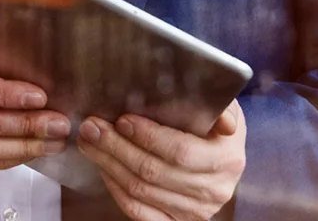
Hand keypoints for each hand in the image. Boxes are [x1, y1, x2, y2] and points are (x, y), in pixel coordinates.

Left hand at [76, 101, 246, 220]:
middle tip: (93, 127)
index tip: (122, 119)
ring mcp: (193, 211)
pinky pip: (138, 211)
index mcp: (226, 160)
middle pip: (153, 172)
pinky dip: (115, 188)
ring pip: (141, 191)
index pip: (181, 151)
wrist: (222, 159)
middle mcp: (213, 190)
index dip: (148, 136)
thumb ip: (218, 107)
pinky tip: (104, 167)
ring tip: (90, 142)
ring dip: (109, 164)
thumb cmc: (215, 126)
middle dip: (116, 147)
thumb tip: (223, 118)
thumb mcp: (224, 109)